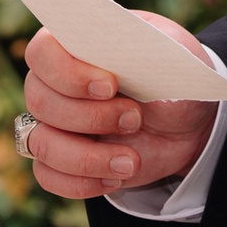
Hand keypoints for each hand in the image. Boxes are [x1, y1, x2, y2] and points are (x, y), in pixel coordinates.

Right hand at [20, 21, 219, 198]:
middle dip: (89, 117)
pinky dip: (82, 182)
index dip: (68, 72)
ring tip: (131, 161)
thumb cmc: (173, 77)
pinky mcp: (62, 159)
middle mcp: (54, 83)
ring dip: (86, 158)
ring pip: (41, 143)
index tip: (111, 86)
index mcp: (74, 45)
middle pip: (39, 100)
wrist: (187, 122)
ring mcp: (54, 123)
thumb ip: (143, 50)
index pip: (42, 52)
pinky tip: (116, 178)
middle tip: (134, 118)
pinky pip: (48, 176)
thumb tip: (119, 52)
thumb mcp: (172, 57)